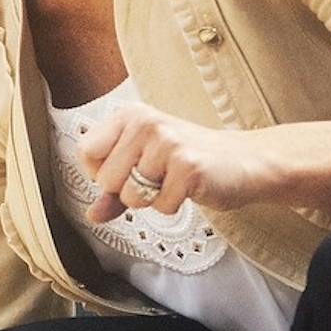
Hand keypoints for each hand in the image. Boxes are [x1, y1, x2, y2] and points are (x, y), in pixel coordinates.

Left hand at [79, 102, 264, 222]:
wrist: (244, 160)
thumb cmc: (190, 160)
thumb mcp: (146, 165)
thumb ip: (115, 190)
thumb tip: (92, 214)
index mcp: (130, 115)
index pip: (86, 151)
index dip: (101, 173)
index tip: (127, 171)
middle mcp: (146, 123)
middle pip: (106, 179)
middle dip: (129, 191)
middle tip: (158, 176)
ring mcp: (167, 143)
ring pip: (131, 196)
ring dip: (152, 199)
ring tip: (174, 180)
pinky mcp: (188, 166)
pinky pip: (160, 206)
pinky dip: (173, 205)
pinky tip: (188, 187)